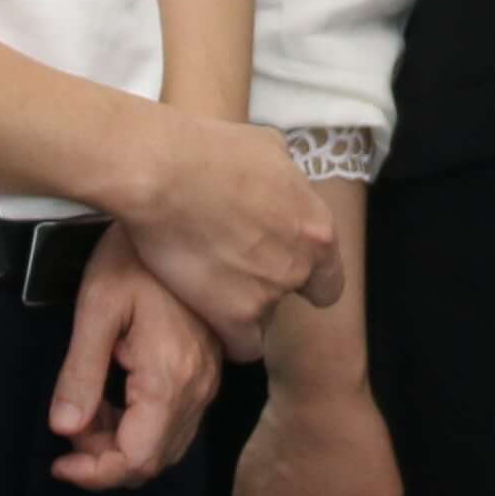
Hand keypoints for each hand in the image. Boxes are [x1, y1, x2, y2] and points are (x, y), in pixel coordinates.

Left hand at [46, 236, 220, 489]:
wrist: (182, 214)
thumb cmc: (132, 256)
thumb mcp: (96, 310)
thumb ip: (81, 375)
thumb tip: (64, 431)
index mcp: (170, 378)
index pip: (137, 458)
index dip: (96, 473)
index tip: (59, 462)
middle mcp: (198, 388)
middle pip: (154, 460)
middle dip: (106, 459)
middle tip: (70, 426)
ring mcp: (209, 379)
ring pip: (167, 444)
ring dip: (123, 442)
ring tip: (87, 408)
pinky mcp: (209, 368)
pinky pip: (177, 420)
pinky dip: (142, 424)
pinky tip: (115, 395)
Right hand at [118, 112, 343, 357]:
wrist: (165, 173)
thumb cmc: (213, 150)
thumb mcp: (270, 149)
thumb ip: (287, 179)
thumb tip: (282, 183)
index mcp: (317, 228)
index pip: (329, 277)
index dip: (305, 276)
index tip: (282, 271)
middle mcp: (300, 265)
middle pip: (292, 295)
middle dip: (270, 285)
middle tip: (236, 269)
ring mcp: (269, 293)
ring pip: (264, 318)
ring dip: (242, 306)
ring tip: (208, 282)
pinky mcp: (234, 315)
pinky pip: (243, 346)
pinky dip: (229, 337)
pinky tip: (209, 319)